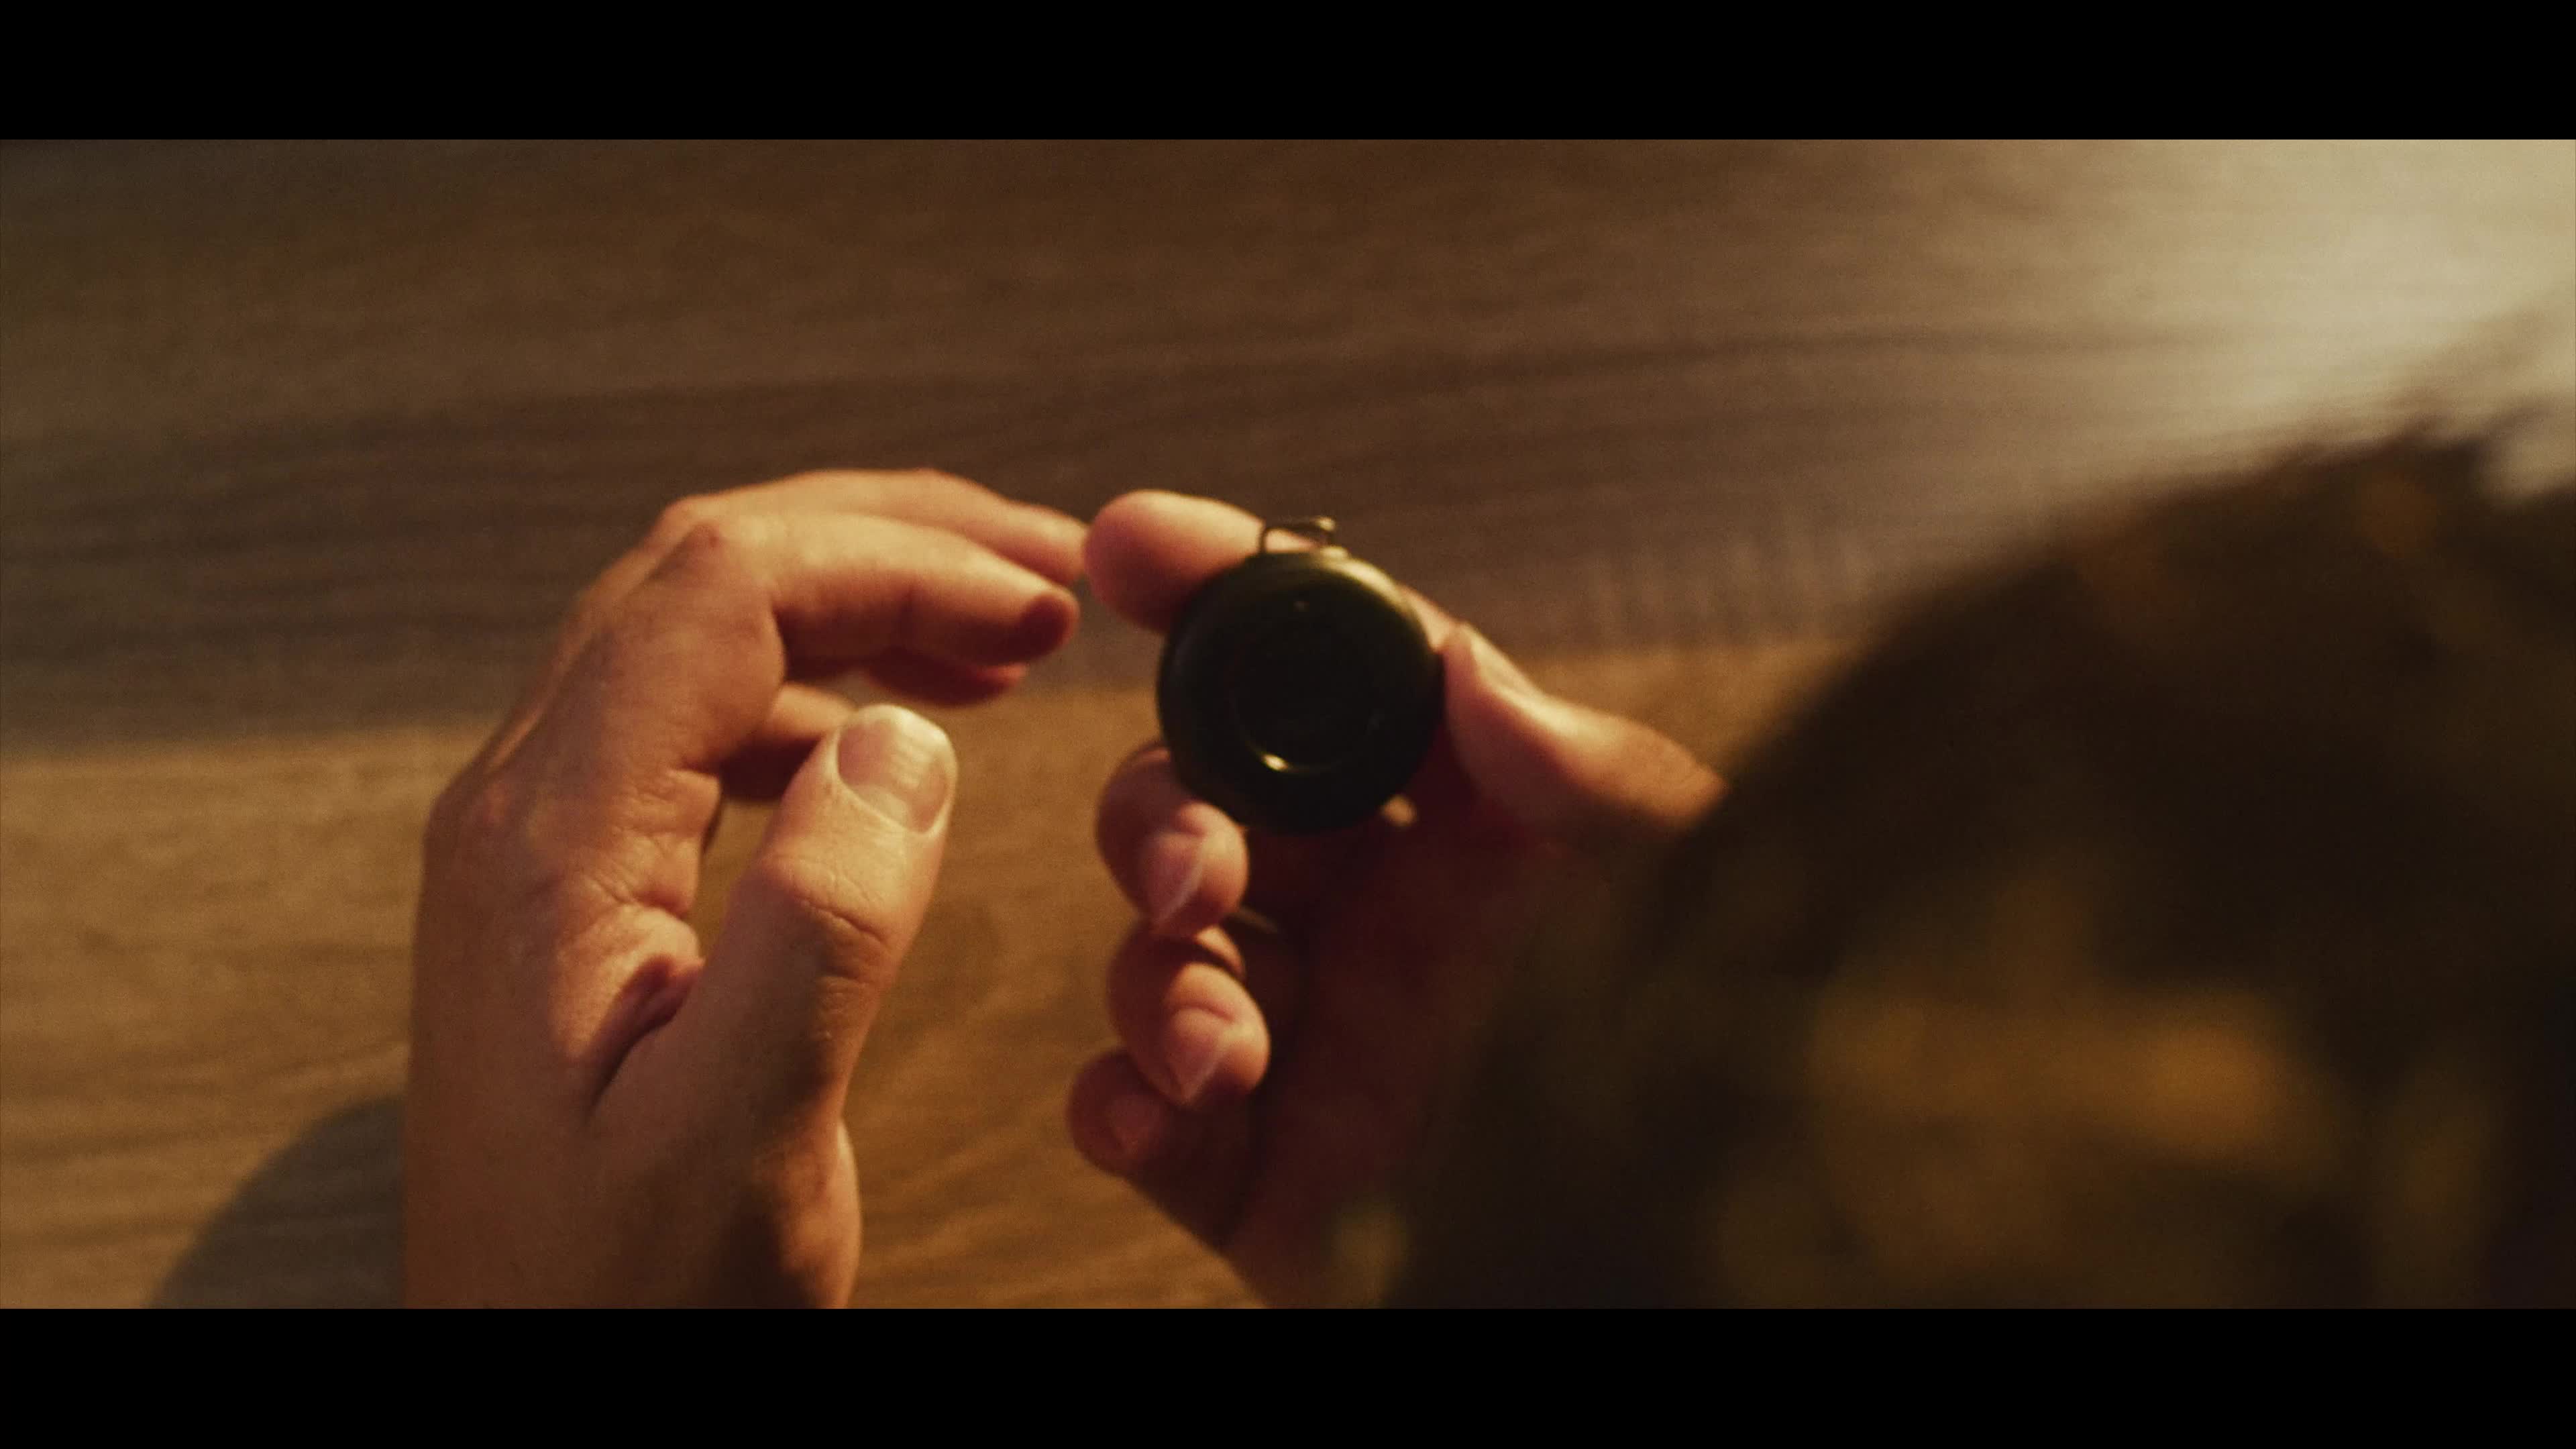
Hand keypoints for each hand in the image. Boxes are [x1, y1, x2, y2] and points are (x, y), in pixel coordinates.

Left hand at [404, 470, 1083, 1305]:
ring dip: (858, 604)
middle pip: (704, 573)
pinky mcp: (577, 893)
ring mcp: (543, 846)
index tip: (1041, 610)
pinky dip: (818, 693)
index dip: (898, 560)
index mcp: (552, 842)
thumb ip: (822, 928)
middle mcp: (526, 811)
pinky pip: (697, 727)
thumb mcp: (740, 1139)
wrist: (532, 1394)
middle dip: (887, 541)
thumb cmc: (622, 1301)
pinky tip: (897, 741)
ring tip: (1000, 641)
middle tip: (1045, 574)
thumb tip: (905, 740)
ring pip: (700, 636)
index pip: (724, 590)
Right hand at [1064, 492, 1721, 1304]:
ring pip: (1160, 954)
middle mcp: (1384, 919)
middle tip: (1201, 869)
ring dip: (1155, 978)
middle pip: (1209, 804)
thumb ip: (1591, 779)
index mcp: (1483, 826)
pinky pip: (1144, 1119)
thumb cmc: (1735, 1077)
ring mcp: (1319, 1044)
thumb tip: (1462, 671)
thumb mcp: (1692, 905)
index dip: (1231, 596)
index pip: (1334, 675)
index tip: (1135, 543)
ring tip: (1223, 1050)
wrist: (1708, 1264)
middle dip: (1167, 810)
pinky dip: (1116, 1107)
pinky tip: (1156, 1112)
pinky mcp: (1269, 1177)